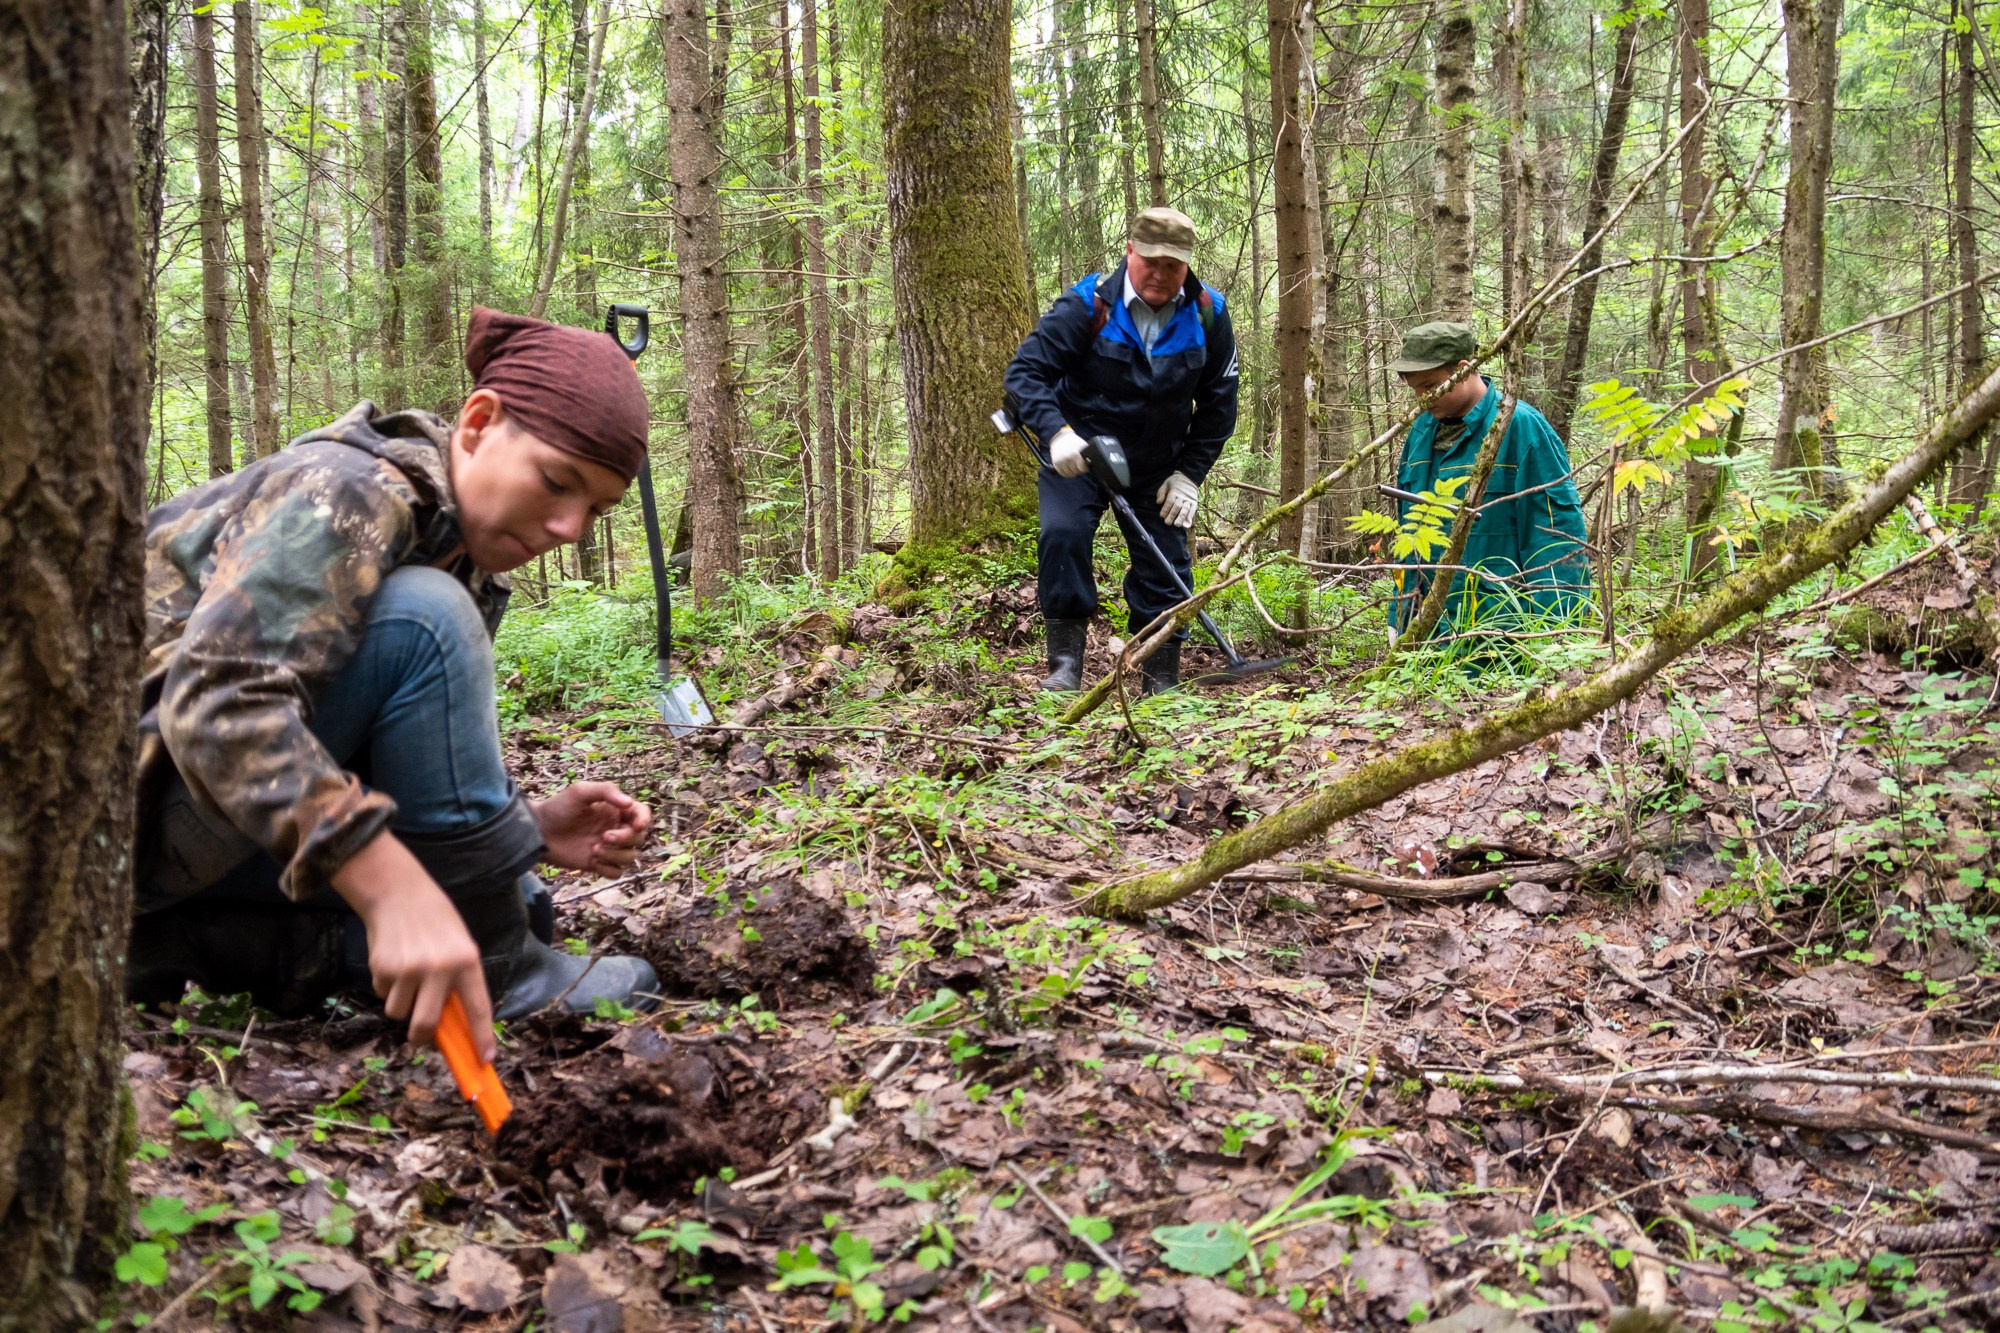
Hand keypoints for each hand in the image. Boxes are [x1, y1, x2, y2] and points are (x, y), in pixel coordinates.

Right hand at [332, 832, 494, 1060]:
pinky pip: (382, 995)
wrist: (399, 893)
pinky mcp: (383, 968)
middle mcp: (440, 968)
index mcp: (467, 962)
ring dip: (400, 1004)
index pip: (478, 1008)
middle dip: (421, 1037)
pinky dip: (386, 987)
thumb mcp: (459, 946)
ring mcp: (409, 970)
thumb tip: (452, 1026)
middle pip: (426, 1024)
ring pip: (399, 1012)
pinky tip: (393, 962)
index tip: (485, 1060)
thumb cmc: (436, 922)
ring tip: (406, 976)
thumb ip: (459, 982)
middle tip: (421, 1036)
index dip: (482, 1037)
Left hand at [534, 781, 651, 876]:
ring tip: (594, 850)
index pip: (642, 814)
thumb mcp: (580, 792)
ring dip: (616, 855)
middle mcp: (615, 828)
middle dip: (624, 839)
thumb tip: (629, 804)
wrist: (536, 832)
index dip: (644, 820)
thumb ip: (606, 791)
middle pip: (638, 838)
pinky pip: (616, 872)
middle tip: (603, 837)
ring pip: (630, 857)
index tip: (636, 825)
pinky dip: (608, 868)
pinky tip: (592, 861)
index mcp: (615, 810)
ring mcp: (607, 848)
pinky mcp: (597, 864)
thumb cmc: (557, 808)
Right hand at [1049, 426, 1088, 477]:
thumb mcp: (1083, 445)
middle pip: (1076, 472)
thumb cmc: (1074, 442)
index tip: (1085, 466)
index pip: (1082, 469)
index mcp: (1075, 454)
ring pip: (1070, 474)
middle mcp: (1067, 459)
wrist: (1060, 438)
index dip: (1085, 468)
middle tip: (1080, 466)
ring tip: (1075, 466)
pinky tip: (1070, 468)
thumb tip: (1093, 463)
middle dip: (1079, 470)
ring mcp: (1060, 462)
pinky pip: (1063, 474)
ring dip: (1073, 472)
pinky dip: (1067, 473)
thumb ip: (1087, 454)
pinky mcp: (1055, 464)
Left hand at [1157, 471, 1198, 527]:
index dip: (1166, 508)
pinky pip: (1193, 511)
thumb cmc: (1174, 483)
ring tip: (1177, 525)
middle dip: (1172, 515)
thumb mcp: (1166, 484)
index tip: (1162, 516)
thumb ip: (1161, 492)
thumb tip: (1158, 502)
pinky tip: (1186, 525)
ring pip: (1185, 509)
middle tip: (1167, 523)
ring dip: (1181, 518)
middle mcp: (1183, 496)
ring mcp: (1189, 499)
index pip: (1170, 501)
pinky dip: (1190, 518)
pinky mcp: (1194, 503)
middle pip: (1177, 506)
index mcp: (1175, 491)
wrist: (1189, 477)